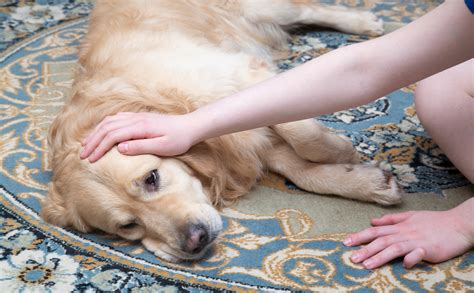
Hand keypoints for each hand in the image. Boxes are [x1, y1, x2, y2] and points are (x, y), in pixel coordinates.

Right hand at [80, 112, 198, 161]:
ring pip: (109, 121)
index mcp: (140, 127)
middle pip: (106, 127)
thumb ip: (141, 147)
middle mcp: (135, 119)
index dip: (99, 148)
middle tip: (82, 155)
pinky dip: (104, 126)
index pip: (112, 136)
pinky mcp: (139, 117)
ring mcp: (137, 117)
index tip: (90, 160)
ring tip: (86, 144)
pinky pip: (116, 119)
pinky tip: (101, 132)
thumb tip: (120, 148)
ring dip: (96, 133)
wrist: (191, 126)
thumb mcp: (163, 147)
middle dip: (92, 141)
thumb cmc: (179, 139)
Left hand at [343, 198, 473, 268]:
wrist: (457, 224)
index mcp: (399, 226)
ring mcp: (416, 241)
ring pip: (394, 248)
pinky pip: (418, 254)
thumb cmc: (434, 221)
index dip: (360, 236)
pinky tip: (404, 265)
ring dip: (380, 256)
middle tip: (351, 257)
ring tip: (366, 265)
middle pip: (381, 240)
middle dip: (365, 249)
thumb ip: (391, 220)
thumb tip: (372, 221)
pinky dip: (411, 259)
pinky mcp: (429, 249)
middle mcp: (405, 233)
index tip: (346, 242)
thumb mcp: (410, 216)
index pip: (375, 231)